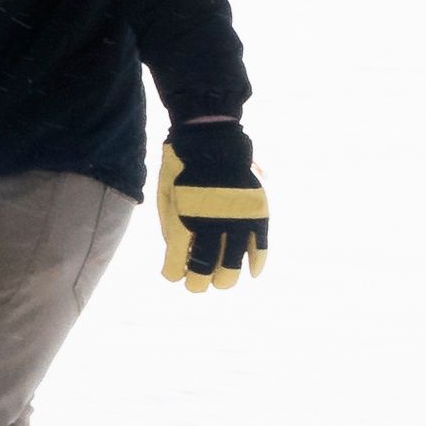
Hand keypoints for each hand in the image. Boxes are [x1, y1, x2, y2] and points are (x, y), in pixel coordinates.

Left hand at [157, 121, 265, 289]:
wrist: (208, 140)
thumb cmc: (180, 169)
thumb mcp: (164, 198)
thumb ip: (171, 228)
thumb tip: (180, 256)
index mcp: (182, 223)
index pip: (176, 266)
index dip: (172, 274)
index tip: (171, 275)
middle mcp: (210, 226)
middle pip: (205, 271)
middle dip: (198, 283)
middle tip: (196, 285)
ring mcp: (236, 221)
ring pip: (233, 264)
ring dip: (225, 279)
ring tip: (220, 283)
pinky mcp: (255, 215)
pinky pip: (260, 246)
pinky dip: (257, 263)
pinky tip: (251, 273)